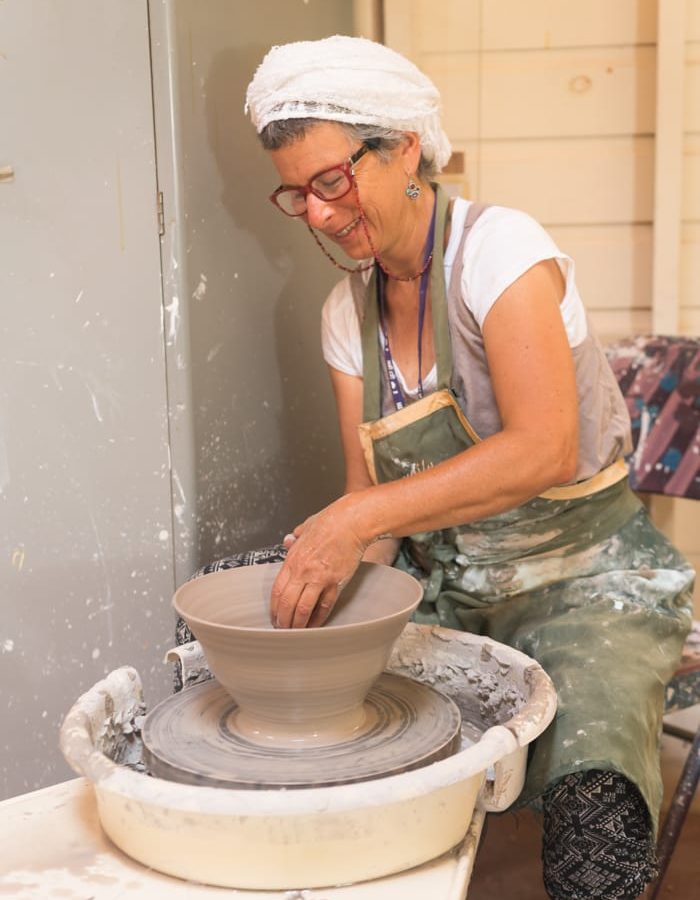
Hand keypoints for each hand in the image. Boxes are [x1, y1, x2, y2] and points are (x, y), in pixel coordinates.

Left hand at [271, 496, 368, 627]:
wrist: (352, 522)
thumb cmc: (331, 521)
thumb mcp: (306, 526)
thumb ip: (295, 537)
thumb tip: (288, 540)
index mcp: (292, 559)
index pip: (277, 590)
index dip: (274, 607)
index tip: (274, 616)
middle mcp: (302, 571)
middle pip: (286, 603)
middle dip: (283, 621)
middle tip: (282, 630)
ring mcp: (318, 578)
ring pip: (303, 609)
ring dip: (298, 624)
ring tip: (296, 632)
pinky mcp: (335, 582)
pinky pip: (324, 606)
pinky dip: (318, 618)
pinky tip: (315, 625)